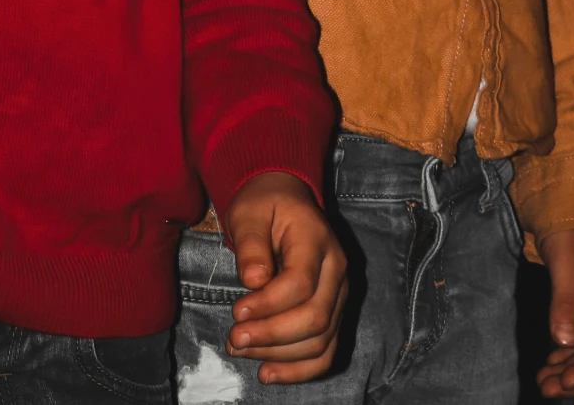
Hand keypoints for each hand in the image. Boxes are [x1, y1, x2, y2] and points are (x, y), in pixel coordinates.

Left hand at [222, 172, 347, 383]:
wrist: (285, 201)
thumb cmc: (264, 205)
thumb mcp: (249, 211)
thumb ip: (251, 243)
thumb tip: (253, 281)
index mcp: (317, 239)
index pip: (301, 283)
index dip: (268, 304)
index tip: (236, 312)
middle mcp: (336, 270)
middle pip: (315, 317)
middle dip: (272, 335)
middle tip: (234, 339)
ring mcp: (339, 295)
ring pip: (321, 340)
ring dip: (279, 355)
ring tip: (240, 351)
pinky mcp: (333, 314)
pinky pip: (325, 352)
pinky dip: (299, 370)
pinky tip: (267, 372)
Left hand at [535, 229, 573, 395]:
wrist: (573, 191)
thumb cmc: (573, 222)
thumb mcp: (568, 259)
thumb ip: (567, 300)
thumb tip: (565, 342)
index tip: (563, 383)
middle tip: (546, 388)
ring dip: (570, 364)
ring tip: (544, 379)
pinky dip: (569, 347)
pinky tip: (554, 356)